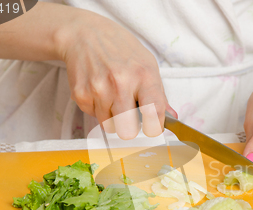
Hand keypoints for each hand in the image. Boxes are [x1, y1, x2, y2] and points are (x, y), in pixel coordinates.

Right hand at [56, 12, 176, 138]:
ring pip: (109, 126)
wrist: (85, 33)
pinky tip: (99, 91)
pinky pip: (93, 116)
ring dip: (112, 117)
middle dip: (129, 127)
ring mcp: (99, 90)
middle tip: (129, 115)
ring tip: (112, 96)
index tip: (152, 127)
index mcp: (143, 76)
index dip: (154, 127)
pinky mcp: (81, 94)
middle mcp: (121, 83)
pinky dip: (97, 109)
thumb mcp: (147, 64)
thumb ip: (159, 95)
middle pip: (127, 131)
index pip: (154, 114)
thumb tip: (171, 118)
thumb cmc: (120, 49)